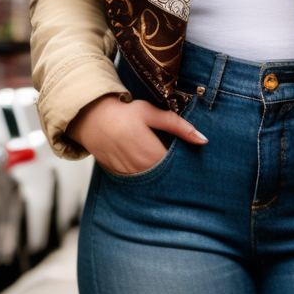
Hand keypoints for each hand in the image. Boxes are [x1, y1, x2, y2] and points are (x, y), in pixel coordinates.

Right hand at [68, 94, 206, 175]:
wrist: (90, 117)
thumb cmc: (124, 112)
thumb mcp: (151, 114)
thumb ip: (178, 126)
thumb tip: (203, 139)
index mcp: (152, 154)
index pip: (178, 168)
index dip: (186, 163)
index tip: (192, 159)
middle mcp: (141, 169)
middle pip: (166, 176)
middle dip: (174, 170)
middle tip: (177, 160)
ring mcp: (128, 174)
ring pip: (152, 181)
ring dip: (159, 174)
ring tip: (159, 159)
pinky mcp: (119, 175)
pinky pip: (137, 180)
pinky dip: (144, 174)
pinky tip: (145, 162)